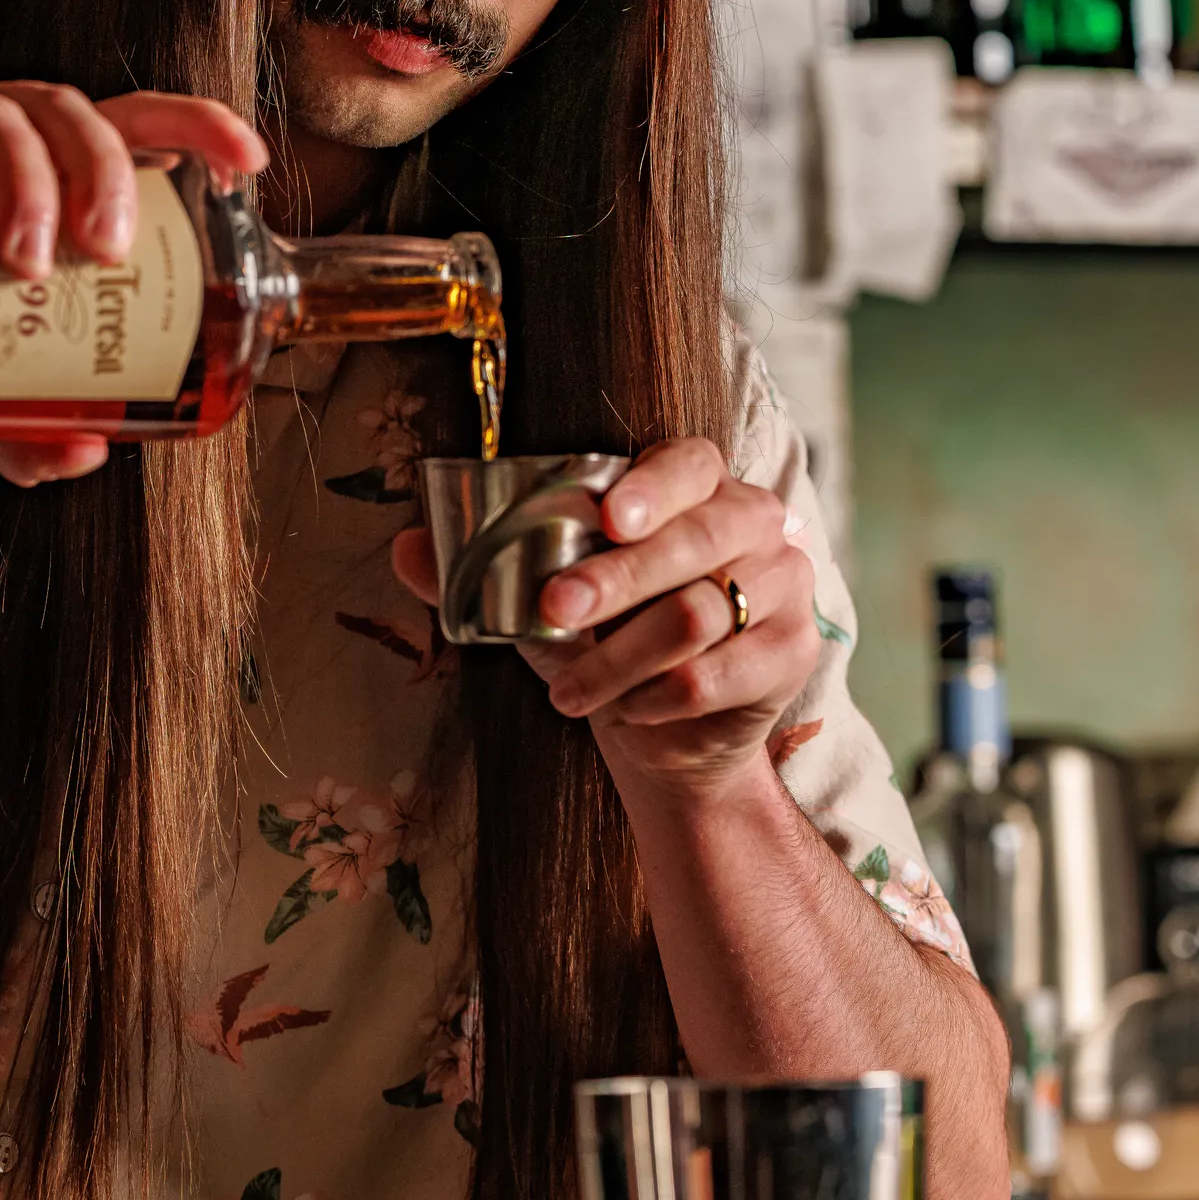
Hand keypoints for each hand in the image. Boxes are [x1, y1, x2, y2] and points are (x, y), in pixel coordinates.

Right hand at [0, 54, 266, 487]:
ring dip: (19, 180)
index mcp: (22, 165)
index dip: (190, 126)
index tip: (247, 163)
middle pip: (63, 112)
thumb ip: (12, 413)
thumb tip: (85, 455)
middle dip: (98, 175)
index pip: (122, 120)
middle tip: (101, 256)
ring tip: (18, 263)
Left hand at [392, 438, 819, 804]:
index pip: (690, 462)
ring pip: (698, 615)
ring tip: (568, 693)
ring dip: (620, 659)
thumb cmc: (606, 646)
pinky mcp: (794, 651)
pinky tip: (629, 711)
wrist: (665, 737)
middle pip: (696, 539)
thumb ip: (478, 574)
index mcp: (700, 489)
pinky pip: (717, 674)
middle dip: (617, 579)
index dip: (652, 487)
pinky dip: (658, 698)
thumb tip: (404, 548)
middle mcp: (755, 525)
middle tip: (554, 611)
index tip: (607, 517)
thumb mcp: (539, 608)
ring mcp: (786, 586)